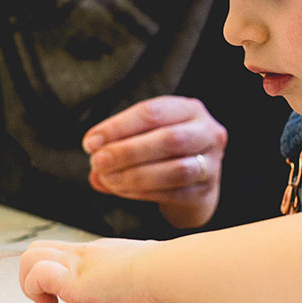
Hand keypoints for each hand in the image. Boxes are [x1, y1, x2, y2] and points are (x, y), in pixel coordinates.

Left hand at [18, 238, 164, 302]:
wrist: (165, 271)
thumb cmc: (163, 275)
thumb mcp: (143, 276)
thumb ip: (140, 280)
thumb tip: (155, 288)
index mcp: (98, 255)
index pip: (66, 260)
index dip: (55, 284)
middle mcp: (82, 255)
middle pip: (37, 249)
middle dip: (32, 279)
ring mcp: (75, 265)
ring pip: (28, 257)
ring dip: (30, 286)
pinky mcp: (73, 280)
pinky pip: (37, 275)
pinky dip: (37, 292)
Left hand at [83, 95, 226, 228]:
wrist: (197, 181)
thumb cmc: (164, 150)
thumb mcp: (146, 135)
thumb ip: (119, 142)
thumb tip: (94, 157)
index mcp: (190, 108)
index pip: (152, 112)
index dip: (118, 127)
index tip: (91, 142)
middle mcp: (207, 132)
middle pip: (168, 139)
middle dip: (127, 152)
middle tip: (98, 162)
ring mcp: (210, 164)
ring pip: (175, 170)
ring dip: (134, 176)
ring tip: (107, 178)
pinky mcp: (204, 191)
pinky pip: (173, 193)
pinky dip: (142, 192)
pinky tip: (121, 190)